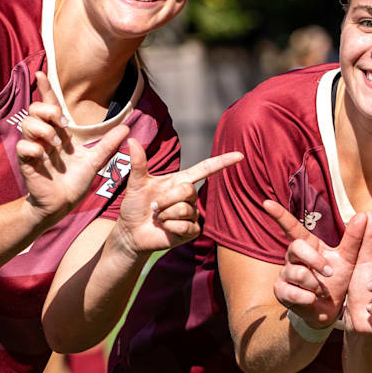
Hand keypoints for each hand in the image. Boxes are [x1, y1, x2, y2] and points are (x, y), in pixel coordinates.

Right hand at [17, 72, 130, 223]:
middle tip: (63, 125)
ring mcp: (34, 148)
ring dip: (43, 129)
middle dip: (48, 110)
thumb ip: (108, 144)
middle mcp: (45, 137)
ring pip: (27, 123)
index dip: (45, 89)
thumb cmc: (75, 181)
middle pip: (35, 108)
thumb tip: (127, 127)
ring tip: (57, 144)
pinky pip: (23, 145)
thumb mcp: (95, 161)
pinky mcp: (27, 162)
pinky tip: (43, 156)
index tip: (41, 72)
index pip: (50, 105)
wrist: (63, 204)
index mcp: (59, 133)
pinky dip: (34, 147)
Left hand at [114, 141, 241, 255]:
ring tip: (158, 218)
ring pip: (185, 209)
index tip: (240, 155)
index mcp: (180, 181)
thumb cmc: (135, 206)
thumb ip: (138, 162)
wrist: (131, 232)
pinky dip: (170, 226)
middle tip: (154, 207)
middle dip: (166, 199)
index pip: (206, 168)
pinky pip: (185, 226)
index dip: (223, 162)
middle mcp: (190, 197)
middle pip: (188, 190)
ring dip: (165, 214)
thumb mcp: (136, 183)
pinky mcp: (192, 231)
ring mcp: (193, 214)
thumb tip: (131, 140)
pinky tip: (165, 228)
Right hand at [262, 200, 364, 328]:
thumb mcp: (348, 260)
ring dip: (315, 283)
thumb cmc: (336, 280)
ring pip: (296, 272)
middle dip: (314, 260)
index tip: (267, 202)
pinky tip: (312, 299)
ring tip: (323, 291)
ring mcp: (285, 274)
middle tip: (330, 272)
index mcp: (308, 246)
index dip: (279, 215)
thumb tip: (365, 214)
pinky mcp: (281, 291)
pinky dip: (306, 297)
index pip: (291, 227)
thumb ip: (354, 238)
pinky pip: (290, 291)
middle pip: (295, 247)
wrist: (330, 311)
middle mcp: (292, 257)